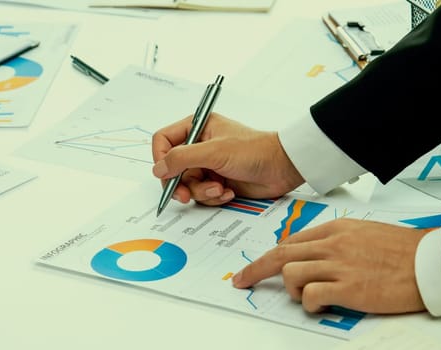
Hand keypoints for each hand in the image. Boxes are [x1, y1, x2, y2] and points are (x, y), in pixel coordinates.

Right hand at [152, 113, 304, 205]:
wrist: (282, 168)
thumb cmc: (255, 150)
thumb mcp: (214, 152)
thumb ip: (182, 158)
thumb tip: (158, 169)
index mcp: (197, 127)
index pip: (164, 140)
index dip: (160, 158)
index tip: (166, 174)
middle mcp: (200, 145)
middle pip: (172, 168)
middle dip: (181, 184)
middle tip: (185, 195)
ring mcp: (209, 165)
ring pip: (188, 185)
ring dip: (202, 191)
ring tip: (220, 189)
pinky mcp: (218, 181)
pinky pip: (203, 194)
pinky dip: (214, 196)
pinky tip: (229, 191)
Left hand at [232, 218, 427, 313]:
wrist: (430, 262)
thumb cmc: (405, 250)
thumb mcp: (366, 233)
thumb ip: (340, 241)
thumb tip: (317, 254)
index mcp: (337, 228)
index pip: (293, 239)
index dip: (271, 254)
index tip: (258, 265)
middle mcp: (334, 244)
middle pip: (281, 254)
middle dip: (256, 269)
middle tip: (242, 281)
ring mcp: (339, 265)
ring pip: (291, 273)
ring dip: (293, 289)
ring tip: (308, 297)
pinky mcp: (348, 288)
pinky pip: (311, 295)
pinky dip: (310, 304)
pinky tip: (321, 306)